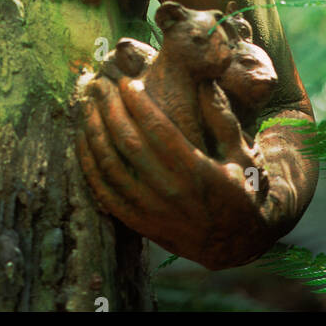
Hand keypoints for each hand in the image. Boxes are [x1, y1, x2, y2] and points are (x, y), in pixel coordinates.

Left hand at [76, 73, 281, 269]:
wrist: (238, 245)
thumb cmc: (243, 190)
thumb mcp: (243, 154)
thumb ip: (222, 118)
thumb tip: (203, 81)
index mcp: (198, 172)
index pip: (159, 130)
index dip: (138, 103)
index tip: (126, 81)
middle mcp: (172, 193)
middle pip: (130, 144)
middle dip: (110, 109)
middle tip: (101, 85)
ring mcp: (153, 212)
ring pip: (111, 168)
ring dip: (94, 132)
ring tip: (86, 105)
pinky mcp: (140, 224)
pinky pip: (105, 194)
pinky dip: (89, 166)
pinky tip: (82, 140)